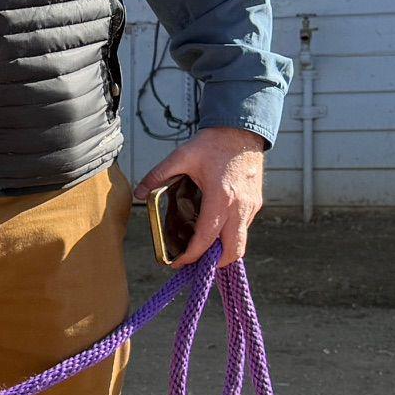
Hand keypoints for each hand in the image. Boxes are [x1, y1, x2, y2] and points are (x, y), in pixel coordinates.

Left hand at [137, 126, 267, 264]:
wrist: (242, 131)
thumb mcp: (181, 157)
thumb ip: (157, 176)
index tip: (178, 263)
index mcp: (220, 198)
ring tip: (202, 249)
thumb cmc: (213, 144)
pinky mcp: (255, 203)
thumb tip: (139, 193)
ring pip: (241, 241)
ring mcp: (251, 207)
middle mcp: (239, 207)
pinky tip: (214, 229)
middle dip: (215, 263)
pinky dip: (230, 235)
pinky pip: (244, 228)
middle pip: (233, 251)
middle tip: (195, 263)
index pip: (206, 238)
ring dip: (223, 250)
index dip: (192, 255)